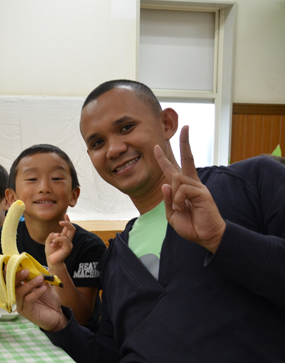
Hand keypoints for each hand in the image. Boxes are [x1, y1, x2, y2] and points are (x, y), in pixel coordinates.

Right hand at [14, 269, 66, 331]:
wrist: (57, 315)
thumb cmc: (49, 300)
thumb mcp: (45, 285)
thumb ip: (40, 278)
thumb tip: (39, 268)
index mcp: (19, 289)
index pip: (11, 279)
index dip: (10, 271)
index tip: (13, 263)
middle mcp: (16, 297)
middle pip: (11, 285)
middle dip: (17, 276)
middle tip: (26, 270)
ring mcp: (20, 305)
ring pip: (19, 292)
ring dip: (30, 284)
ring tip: (40, 278)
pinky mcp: (26, 312)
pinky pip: (28, 300)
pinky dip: (36, 292)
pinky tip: (43, 288)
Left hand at [46, 215, 74, 265]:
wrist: (51, 261)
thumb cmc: (50, 252)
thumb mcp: (48, 241)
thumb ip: (52, 235)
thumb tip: (57, 233)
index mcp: (64, 238)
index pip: (68, 228)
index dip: (67, 221)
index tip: (66, 215)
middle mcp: (68, 240)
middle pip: (72, 229)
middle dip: (67, 223)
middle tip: (60, 221)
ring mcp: (69, 244)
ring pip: (66, 234)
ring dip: (57, 237)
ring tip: (52, 243)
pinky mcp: (68, 248)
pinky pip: (64, 239)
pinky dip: (58, 239)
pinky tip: (54, 244)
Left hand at [154, 126, 225, 252]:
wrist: (205, 236)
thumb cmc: (190, 225)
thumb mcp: (172, 213)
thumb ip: (168, 199)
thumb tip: (166, 183)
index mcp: (184, 188)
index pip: (174, 169)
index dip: (164, 159)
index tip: (158, 147)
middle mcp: (192, 184)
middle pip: (188, 159)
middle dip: (186, 142)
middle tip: (186, 126)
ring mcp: (198, 187)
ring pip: (176, 179)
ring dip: (175, 196)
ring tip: (182, 208)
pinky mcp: (203, 192)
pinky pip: (183, 189)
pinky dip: (180, 200)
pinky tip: (186, 208)